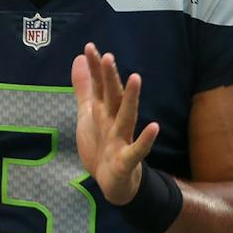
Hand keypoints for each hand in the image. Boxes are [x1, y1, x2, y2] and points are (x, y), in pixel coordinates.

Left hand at [72, 43, 159, 205]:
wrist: (114, 184)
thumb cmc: (103, 145)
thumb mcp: (88, 115)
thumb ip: (85, 88)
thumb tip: (78, 60)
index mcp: (105, 112)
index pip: (99, 87)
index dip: (94, 69)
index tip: (89, 47)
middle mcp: (115, 122)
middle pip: (113, 97)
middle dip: (111, 78)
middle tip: (108, 56)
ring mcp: (122, 140)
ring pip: (127, 117)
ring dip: (132, 99)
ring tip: (136, 78)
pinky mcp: (127, 161)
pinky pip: (137, 150)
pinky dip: (145, 140)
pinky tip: (154, 128)